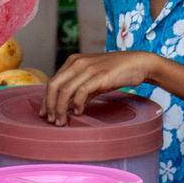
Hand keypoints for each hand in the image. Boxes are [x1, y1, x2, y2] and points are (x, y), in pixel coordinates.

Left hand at [40, 52, 155, 124]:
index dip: (46, 99)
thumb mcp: (94, 79)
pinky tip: (78, 112)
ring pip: (64, 90)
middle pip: (53, 86)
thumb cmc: (116, 72)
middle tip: (51, 120)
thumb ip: (81, 91)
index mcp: (73, 61)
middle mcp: (77, 63)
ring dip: (60, 109)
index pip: (52, 81)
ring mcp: (88, 68)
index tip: (45, 113)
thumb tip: (70, 108)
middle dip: (49, 105)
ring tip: (62, 121)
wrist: (138, 63)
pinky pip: (81, 91)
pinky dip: (77, 104)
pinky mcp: (100, 75)